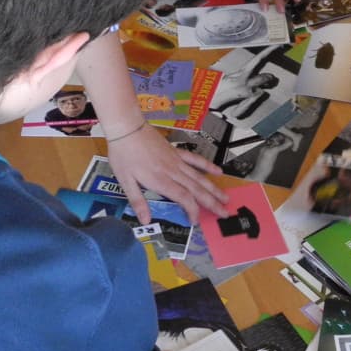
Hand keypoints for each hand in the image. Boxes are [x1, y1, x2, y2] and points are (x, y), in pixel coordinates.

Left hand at [106, 125, 228, 223]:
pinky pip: (195, 160)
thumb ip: (137, 201)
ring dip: (214, 189)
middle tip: (225, 213)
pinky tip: (218, 172)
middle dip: (212, 203)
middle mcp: (173, 172)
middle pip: (197, 190)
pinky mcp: (176, 151)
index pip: (184, 198)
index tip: (195, 221)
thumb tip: (146, 220)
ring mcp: (177, 161)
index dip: (192, 211)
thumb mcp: (125, 180)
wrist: (128, 128)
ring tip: (226, 198)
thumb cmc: (123, 155)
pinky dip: (207, 166)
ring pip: (200, 177)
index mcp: (161, 181)